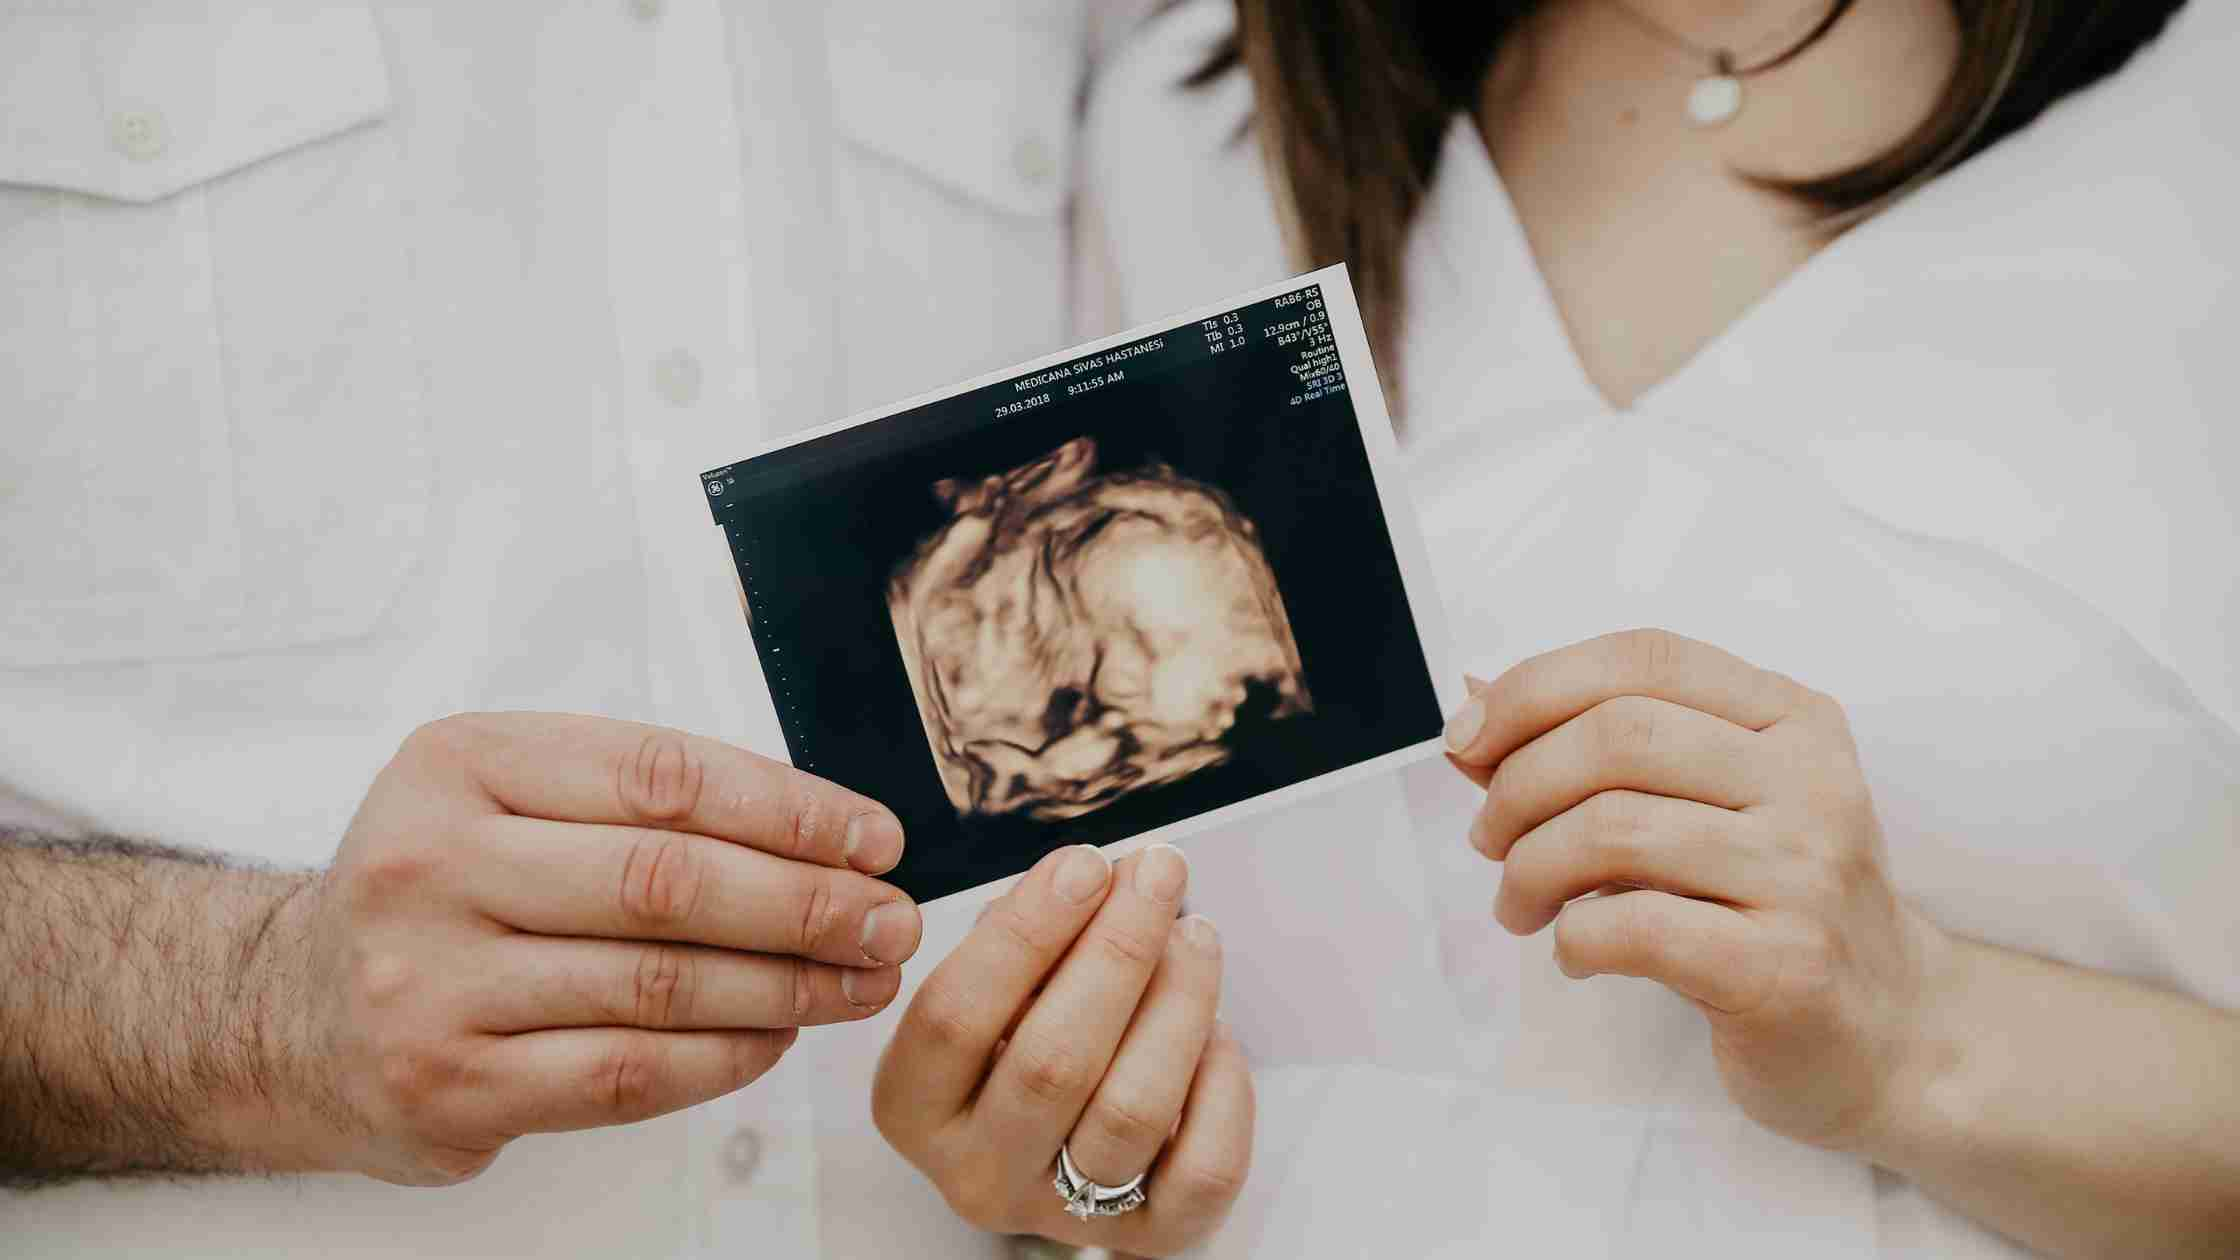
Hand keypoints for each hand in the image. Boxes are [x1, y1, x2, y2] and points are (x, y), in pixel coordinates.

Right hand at [274, 713, 921, 1184]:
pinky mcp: (449, 1084)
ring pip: (659, 985)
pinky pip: (627, 1071)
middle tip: (889, 918)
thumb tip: (821, 829)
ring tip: (861, 978)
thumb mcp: (500, 795)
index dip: (788, 809)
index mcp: (459, 765)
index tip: (870, 837)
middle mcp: (433, 865)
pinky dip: (724, 1056)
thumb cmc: (435, 891)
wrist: (287, 1015)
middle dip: (807, 902)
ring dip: (788, 985)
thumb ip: (633, 796)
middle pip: (668, 883)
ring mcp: (433, 982)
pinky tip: (779, 1035)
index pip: (661, 777)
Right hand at [872, 844, 1251, 1255]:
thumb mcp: (989, 991)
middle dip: (1117, 949)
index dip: (1025, 931)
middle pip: (1052, 1062)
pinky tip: (1214, 1032)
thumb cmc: (1018, 1041)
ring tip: (1195, 936)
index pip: (954, 1014)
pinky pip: (1202, 1168)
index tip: (1083, 864)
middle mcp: (976, 1171)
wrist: (1054, 1147)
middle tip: (1158, 875)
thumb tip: (1098, 878)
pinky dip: (1221, 1088)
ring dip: (1177, 1003)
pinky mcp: (1145, 1238)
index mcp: (914, 1106)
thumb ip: (1025, 935)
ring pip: (1132, 1110)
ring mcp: (1060, 1213)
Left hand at [1443, 629, 1952, 1151]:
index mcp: (1791, 719)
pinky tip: (1575, 951)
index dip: (1534, 688)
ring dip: (1530, 868)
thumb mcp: (1705, 804)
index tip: (1468, 738)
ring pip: (1614, 830)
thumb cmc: (1775, 907)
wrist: (1894, 1033)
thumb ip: (1600, 748)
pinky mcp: (1787, 967)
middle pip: (1618, 737)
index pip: (1643, 660)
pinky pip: (1636, 927)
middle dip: (1518, 785)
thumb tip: (1475, 694)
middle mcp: (1811, 782)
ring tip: (1521, 902)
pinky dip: (1574, 938)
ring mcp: (1806, 874)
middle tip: (1491, 838)